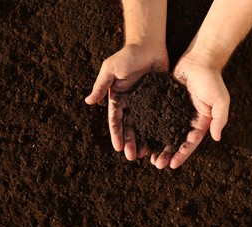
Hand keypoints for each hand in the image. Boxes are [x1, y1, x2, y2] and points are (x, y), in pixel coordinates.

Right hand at [85, 44, 168, 160]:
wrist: (149, 45)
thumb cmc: (128, 55)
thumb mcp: (111, 69)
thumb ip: (101, 85)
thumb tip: (88, 102)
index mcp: (118, 99)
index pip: (116, 121)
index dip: (117, 135)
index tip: (119, 148)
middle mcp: (131, 104)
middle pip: (130, 127)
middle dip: (131, 142)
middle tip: (133, 157)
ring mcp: (146, 103)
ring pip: (145, 126)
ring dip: (144, 140)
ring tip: (146, 155)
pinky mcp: (159, 100)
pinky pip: (160, 117)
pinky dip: (160, 130)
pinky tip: (162, 141)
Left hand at [151, 52, 229, 168]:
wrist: (200, 59)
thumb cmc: (212, 79)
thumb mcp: (220, 100)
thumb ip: (220, 119)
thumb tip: (216, 138)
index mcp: (201, 122)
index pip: (191, 143)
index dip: (182, 154)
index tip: (172, 165)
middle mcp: (188, 119)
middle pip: (176, 141)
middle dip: (167, 153)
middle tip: (156, 164)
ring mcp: (176, 111)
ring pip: (165, 132)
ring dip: (158, 144)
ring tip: (148, 155)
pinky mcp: (166, 102)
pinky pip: (157, 117)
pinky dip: (151, 127)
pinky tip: (142, 135)